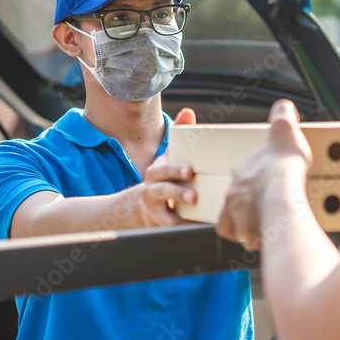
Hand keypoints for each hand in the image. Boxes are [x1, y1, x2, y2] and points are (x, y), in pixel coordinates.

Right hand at [123, 107, 199, 227]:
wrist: (142, 205)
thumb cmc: (165, 176)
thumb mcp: (170, 155)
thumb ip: (180, 133)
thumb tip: (188, 112)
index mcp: (158, 169)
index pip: (166, 167)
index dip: (176, 169)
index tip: (190, 171)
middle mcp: (153, 188)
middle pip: (164, 188)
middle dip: (178, 191)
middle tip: (194, 195)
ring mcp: (154, 207)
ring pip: (164, 211)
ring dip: (179, 211)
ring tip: (194, 210)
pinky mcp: (158, 223)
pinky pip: (170, 226)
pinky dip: (183, 226)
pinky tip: (198, 226)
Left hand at [218, 100, 311, 249]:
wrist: (284, 195)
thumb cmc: (285, 167)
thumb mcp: (286, 131)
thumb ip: (283, 118)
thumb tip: (283, 106)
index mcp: (242, 170)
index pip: (242, 177)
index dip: (255, 182)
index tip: (267, 185)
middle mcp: (234, 192)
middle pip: (238, 200)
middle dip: (250, 204)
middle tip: (268, 205)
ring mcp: (236, 212)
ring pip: (236, 221)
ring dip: (248, 223)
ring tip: (265, 224)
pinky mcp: (243, 231)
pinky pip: (241, 237)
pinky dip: (251, 238)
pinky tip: (263, 237)